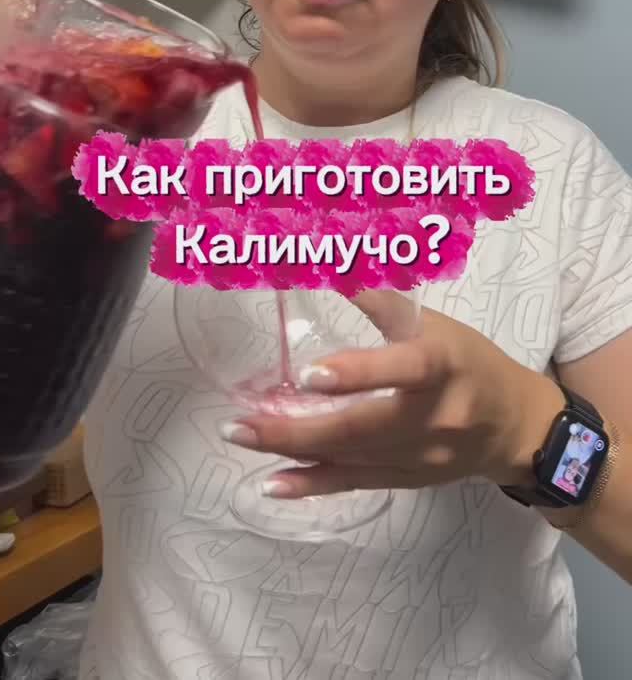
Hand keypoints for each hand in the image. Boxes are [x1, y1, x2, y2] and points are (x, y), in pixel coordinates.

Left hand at [218, 290, 564, 497]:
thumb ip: (384, 303)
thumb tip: (333, 270)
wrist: (514, 425)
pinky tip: (273, 483)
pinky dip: (313, 484)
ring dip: (293, 451)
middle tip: (241, 422)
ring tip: (242, 437)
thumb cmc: (469, 360)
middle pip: (361, 427)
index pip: (401, 370)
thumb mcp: (434, 324)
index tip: (308, 375)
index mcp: (442, 366)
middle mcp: (433, 416)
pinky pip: (356, 484)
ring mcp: (420, 456)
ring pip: (351, 458)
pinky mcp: (408, 479)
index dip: (357, 374)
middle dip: (298, 429)